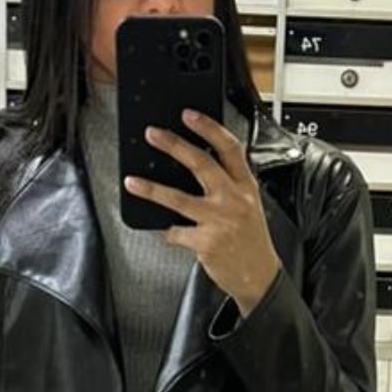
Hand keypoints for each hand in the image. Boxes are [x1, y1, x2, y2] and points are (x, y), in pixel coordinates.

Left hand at [123, 109, 282, 315]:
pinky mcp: (206, 242)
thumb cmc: (252, 240)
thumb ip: (230, 184)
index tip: (189, 116)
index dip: (209, 128)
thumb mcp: (250, 205)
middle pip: (201, 164)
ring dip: (152, 190)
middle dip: (174, 146)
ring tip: (133, 182)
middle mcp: (234, 200)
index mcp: (245, 186)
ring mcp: (219, 221)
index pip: (229, 149)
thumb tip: (197, 162)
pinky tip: (167, 230)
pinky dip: (168, 231)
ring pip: (179, 199)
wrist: (258, 276)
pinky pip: (176, 232)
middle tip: (153, 135)